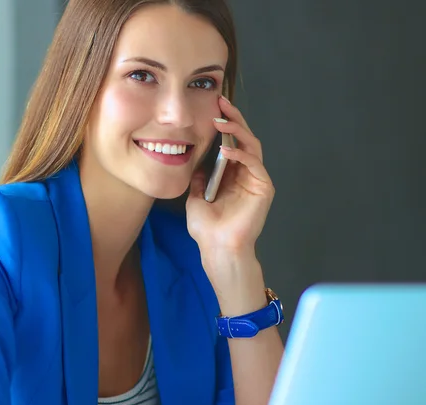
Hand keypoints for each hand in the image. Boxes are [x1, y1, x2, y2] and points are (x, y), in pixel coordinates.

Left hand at [186, 96, 275, 263]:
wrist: (217, 247)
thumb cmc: (207, 229)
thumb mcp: (195, 198)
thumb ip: (199, 178)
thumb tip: (196, 162)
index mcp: (231, 176)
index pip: (231, 143)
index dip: (224, 125)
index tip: (212, 108)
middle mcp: (245, 174)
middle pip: (244, 138)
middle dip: (233, 119)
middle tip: (221, 102)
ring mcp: (256, 180)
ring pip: (252, 146)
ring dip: (237, 130)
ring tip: (222, 120)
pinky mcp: (264, 187)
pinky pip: (254, 163)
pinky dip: (241, 154)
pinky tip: (227, 150)